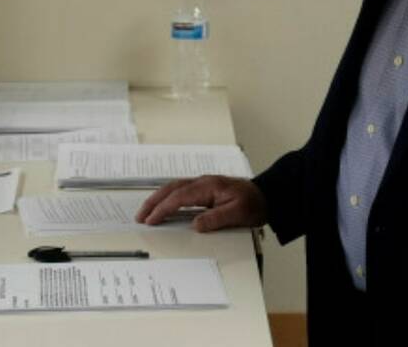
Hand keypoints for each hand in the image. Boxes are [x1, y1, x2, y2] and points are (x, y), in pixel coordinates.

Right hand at [134, 176, 268, 231]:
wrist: (267, 197)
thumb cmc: (254, 204)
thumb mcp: (238, 214)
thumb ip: (216, 219)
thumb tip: (196, 225)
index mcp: (209, 186)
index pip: (180, 197)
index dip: (163, 208)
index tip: (151, 220)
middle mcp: (204, 182)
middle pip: (172, 189)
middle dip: (154, 201)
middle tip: (141, 216)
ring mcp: (204, 184)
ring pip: (175, 188)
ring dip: (159, 199)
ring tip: (146, 212)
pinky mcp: (206, 189)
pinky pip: (182, 191)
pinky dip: (169, 198)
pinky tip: (164, 206)